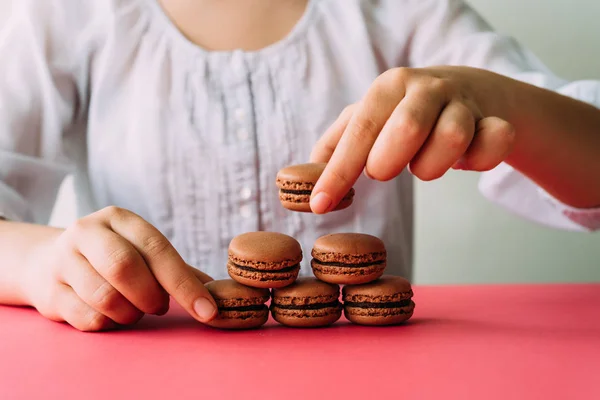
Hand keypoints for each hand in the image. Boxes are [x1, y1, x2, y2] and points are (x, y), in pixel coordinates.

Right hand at [24, 206, 216, 330]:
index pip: (156, 249)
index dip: (184, 283)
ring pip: (105, 298)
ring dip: (130, 313)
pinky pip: (88, 319)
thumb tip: (215, 290)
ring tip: (134, 310)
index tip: (207, 310)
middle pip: (124, 268)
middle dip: (151, 297)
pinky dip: (109, 324)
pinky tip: (111, 315)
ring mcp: (62, 261)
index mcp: (119, 218)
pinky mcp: (49, 293)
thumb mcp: (141, 251)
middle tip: (159, 307)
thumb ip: (177, 268)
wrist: (46, 262)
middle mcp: (87, 232)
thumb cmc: (110, 258)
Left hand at [309, 66, 515, 213]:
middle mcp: (427, 88)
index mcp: (388, 87)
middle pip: (406, 128)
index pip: (360, 131)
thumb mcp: (367, 120)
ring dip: (432, 166)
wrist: (470, 90)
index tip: (321, 205)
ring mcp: (465, 103)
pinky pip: (494, 144)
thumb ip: (336, 148)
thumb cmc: (405, 112)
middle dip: (388, 162)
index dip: (338, 172)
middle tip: (386, 169)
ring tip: (425, 162)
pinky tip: (465, 161)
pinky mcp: (496, 121)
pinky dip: (478, 161)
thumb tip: (305, 182)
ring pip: (451, 139)